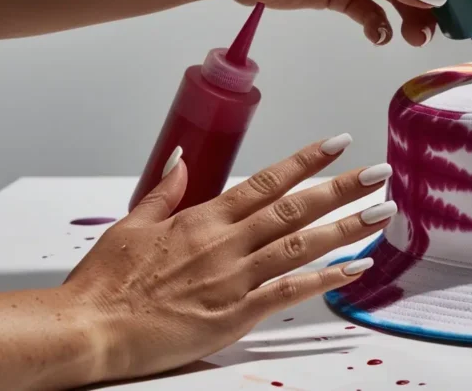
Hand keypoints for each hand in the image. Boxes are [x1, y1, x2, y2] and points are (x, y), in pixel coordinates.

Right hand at [61, 136, 395, 383]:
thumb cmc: (106, 283)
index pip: (266, 181)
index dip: (305, 160)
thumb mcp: (132, 225)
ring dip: (347, 227)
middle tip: (379, 174)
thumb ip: (164, 191)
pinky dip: (326, 279)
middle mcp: (226, 242)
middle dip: (342, 188)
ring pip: (302, 244)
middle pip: (295, 208)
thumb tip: (180, 158)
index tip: (337, 143)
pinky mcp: (236, 314)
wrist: (89, 329)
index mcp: (202, 218)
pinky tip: (356, 269)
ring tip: (382, 212)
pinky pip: (290, 291)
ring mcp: (234, 278)